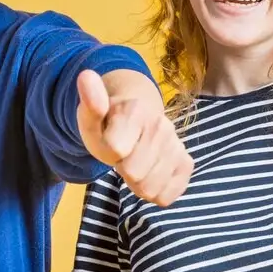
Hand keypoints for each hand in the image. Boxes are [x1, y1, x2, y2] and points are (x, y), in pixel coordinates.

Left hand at [76, 69, 192, 206]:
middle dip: (123, 169)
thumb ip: (90, 102)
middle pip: (134, 174)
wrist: (136, 119)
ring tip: (136, 162)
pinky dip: (155, 191)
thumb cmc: (109, 122)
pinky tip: (150, 172)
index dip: (107, 151)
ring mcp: (177, 146)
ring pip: (150, 189)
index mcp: (137, 110)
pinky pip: (167, 196)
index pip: (115, 149)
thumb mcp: (91, 117)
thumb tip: (86, 75)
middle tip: (123, 154)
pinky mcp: (186, 164)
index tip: (110, 140)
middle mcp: (163, 126)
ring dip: (138, 182)